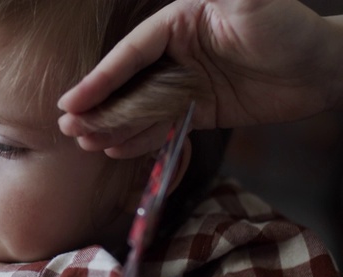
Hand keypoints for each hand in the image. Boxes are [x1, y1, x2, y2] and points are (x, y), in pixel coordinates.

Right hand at [58, 0, 342, 157]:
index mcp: (177, 25)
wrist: (322, 69)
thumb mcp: (251, 1)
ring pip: (140, 109)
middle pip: (127, 83)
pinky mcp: (199, 111)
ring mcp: (185, 85)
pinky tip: (116, 149)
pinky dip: (140, 139)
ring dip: (112, 126)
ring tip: (84, 143)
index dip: (100, 79)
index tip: (74, 101)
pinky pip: (162, 127)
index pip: (130, 54)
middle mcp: (175, 55)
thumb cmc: (288, 27)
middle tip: (70, 128)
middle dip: (97, 107)